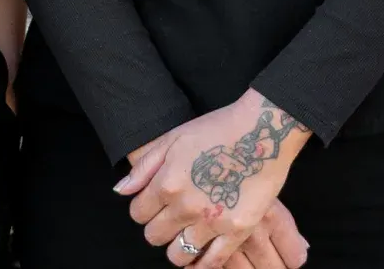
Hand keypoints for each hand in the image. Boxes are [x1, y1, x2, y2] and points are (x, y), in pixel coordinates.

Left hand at [115, 91, 311, 267]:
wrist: (262, 131)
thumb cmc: (217, 129)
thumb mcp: (174, 138)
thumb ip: (144, 166)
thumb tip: (121, 191)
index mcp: (167, 183)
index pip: (138, 214)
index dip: (144, 209)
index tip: (155, 204)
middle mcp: (185, 206)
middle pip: (154, 236)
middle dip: (159, 228)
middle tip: (171, 218)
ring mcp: (211, 222)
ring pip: (178, 255)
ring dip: (178, 247)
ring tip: (187, 234)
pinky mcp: (237, 231)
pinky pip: (212, 262)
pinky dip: (202, 264)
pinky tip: (201, 254)